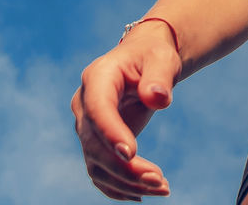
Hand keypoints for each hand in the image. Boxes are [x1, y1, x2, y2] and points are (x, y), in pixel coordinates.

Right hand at [71, 21, 182, 199]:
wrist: (145, 61)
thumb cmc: (154, 56)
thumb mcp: (161, 59)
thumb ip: (159, 77)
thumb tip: (158, 98)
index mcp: (98, 78)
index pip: (98, 109)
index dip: (110, 132)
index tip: (131, 154)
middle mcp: (85, 104)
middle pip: (95, 144)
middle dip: (125, 167)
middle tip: (159, 179)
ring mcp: (87, 126)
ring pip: (96, 163)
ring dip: (126, 182)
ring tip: (162, 188)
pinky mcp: (96, 142)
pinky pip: (100, 171)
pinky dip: (118, 187)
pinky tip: (143, 194)